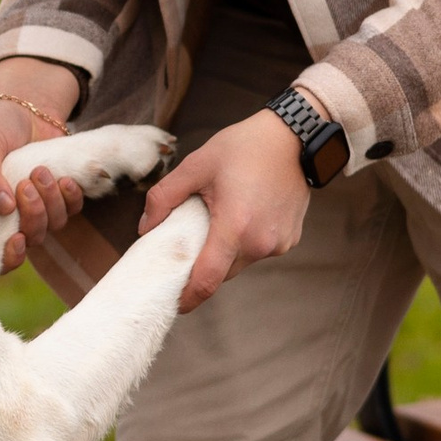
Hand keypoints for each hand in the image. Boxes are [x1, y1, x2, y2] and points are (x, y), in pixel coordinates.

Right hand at [0, 54, 83, 277]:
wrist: (27, 106)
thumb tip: (4, 208)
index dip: (9, 257)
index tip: (16, 239)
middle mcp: (13, 214)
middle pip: (32, 237)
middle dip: (34, 214)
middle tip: (29, 181)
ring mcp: (40, 206)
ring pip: (54, 224)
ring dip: (52, 202)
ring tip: (42, 171)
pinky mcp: (61, 194)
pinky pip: (73, 209)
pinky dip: (72, 197)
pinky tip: (65, 179)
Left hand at [139, 107, 312, 309]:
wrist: (295, 137)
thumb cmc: (245, 147)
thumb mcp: (196, 165)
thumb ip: (164, 198)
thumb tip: (145, 228)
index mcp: (234, 227)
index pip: (206, 280)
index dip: (187, 297)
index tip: (173, 303)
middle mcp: (260, 243)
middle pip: (221, 273)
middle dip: (203, 266)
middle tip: (190, 243)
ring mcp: (278, 244)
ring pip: (240, 263)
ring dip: (225, 252)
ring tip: (219, 220)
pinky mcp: (290, 240)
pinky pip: (259, 251)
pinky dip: (246, 242)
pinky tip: (244, 214)